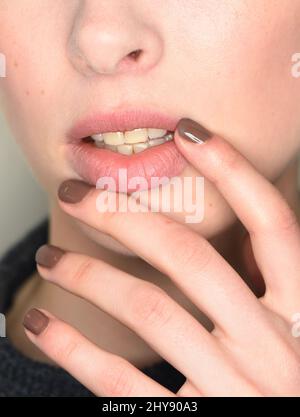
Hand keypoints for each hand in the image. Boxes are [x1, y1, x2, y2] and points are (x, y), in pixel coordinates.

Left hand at [23, 118, 299, 395]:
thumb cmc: (291, 385)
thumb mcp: (296, 330)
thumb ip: (267, 287)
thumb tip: (237, 239)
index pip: (273, 222)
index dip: (234, 170)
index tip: (188, 131)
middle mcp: (275, 345)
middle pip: (190, 257)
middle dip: (125, 215)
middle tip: (75, 195)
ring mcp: (237, 388)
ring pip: (150, 308)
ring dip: (89, 276)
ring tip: (50, 259)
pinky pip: (124, 382)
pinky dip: (75, 350)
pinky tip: (42, 328)